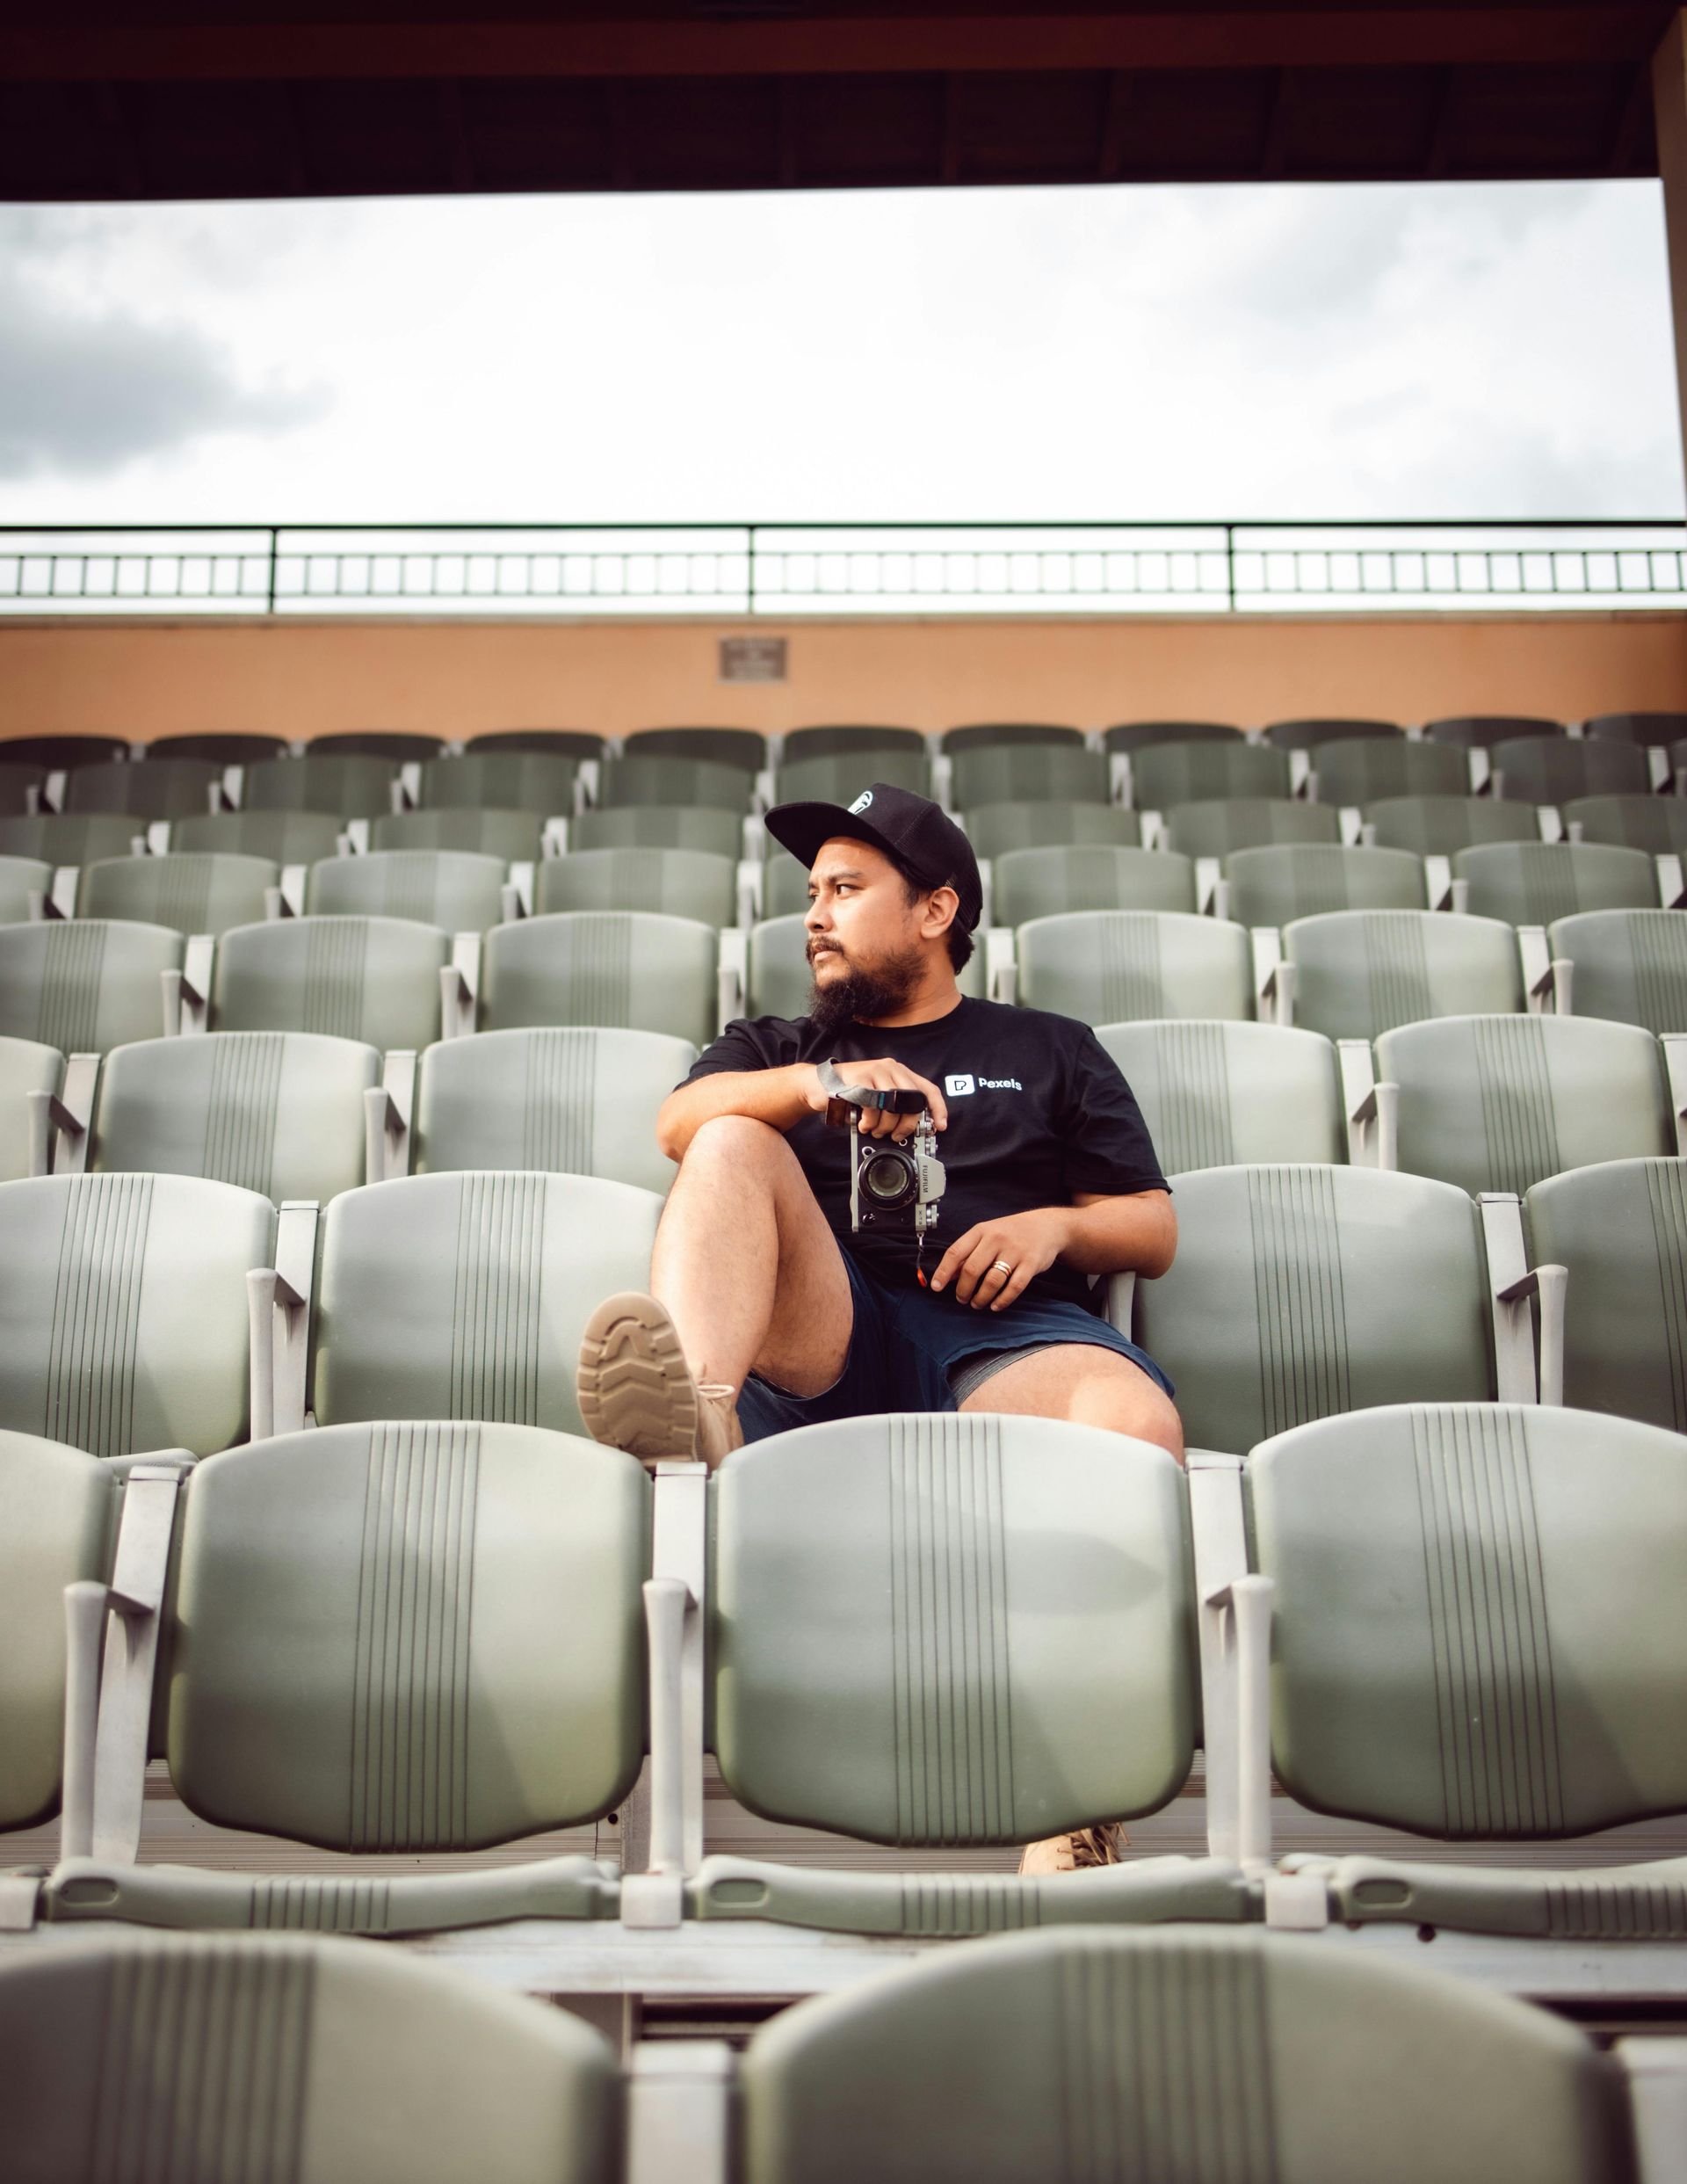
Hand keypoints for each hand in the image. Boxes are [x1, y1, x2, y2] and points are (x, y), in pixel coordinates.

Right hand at [800, 1059, 947, 1141]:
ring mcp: (875, 1072)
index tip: (939, 1126)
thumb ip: (894, 1105)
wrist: (817, 1084)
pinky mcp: (860, 1079)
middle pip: (913, 1101)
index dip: (937, 1109)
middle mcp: (890, 1068)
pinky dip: (870, 1121)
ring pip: (894, 1105)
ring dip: (885, 1125)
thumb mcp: (876, 1096)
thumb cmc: (848, 1093)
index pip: (927, 1089)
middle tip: (896, 1135)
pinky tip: (863, 1124)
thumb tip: (911, 1127)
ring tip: (874, 1130)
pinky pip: (874, 1106)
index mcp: (898, 1072)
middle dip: (907, 1124)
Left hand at [930, 1208, 1073, 1309]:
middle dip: (963, 1290)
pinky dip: (1002, 1300)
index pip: (955, 1252)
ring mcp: (1015, 1251)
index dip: (943, 1272)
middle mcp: (996, 1239)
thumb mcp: (987, 1235)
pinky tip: (995, 1305)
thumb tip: (947, 1275)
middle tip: (962, 1299)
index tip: (936, 1287)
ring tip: (977, 1303)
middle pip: (972, 1270)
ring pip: (991, 1281)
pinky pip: (1014, 1287)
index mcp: (981, 1231)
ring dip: (981, 1298)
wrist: (1046, 1227)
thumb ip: (968, 1253)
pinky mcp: (1031, 1264)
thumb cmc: (1011, 1233)